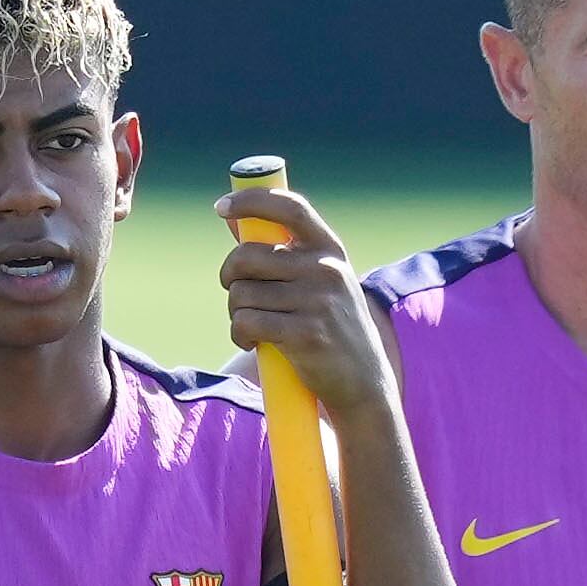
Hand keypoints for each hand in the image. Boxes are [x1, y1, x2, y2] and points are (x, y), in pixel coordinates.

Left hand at [216, 187, 395, 425]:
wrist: (364, 384)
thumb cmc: (333, 329)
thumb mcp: (323, 283)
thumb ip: (287, 254)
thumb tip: (237, 223)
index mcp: (331, 250)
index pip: (289, 209)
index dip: (251, 201)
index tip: (222, 207)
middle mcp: (326, 269)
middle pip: (247, 256)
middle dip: (229, 277)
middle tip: (236, 293)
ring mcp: (317, 301)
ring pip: (241, 294)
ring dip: (236, 313)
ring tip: (254, 327)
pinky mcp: (304, 334)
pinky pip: (246, 322)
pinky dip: (240, 334)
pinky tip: (252, 342)